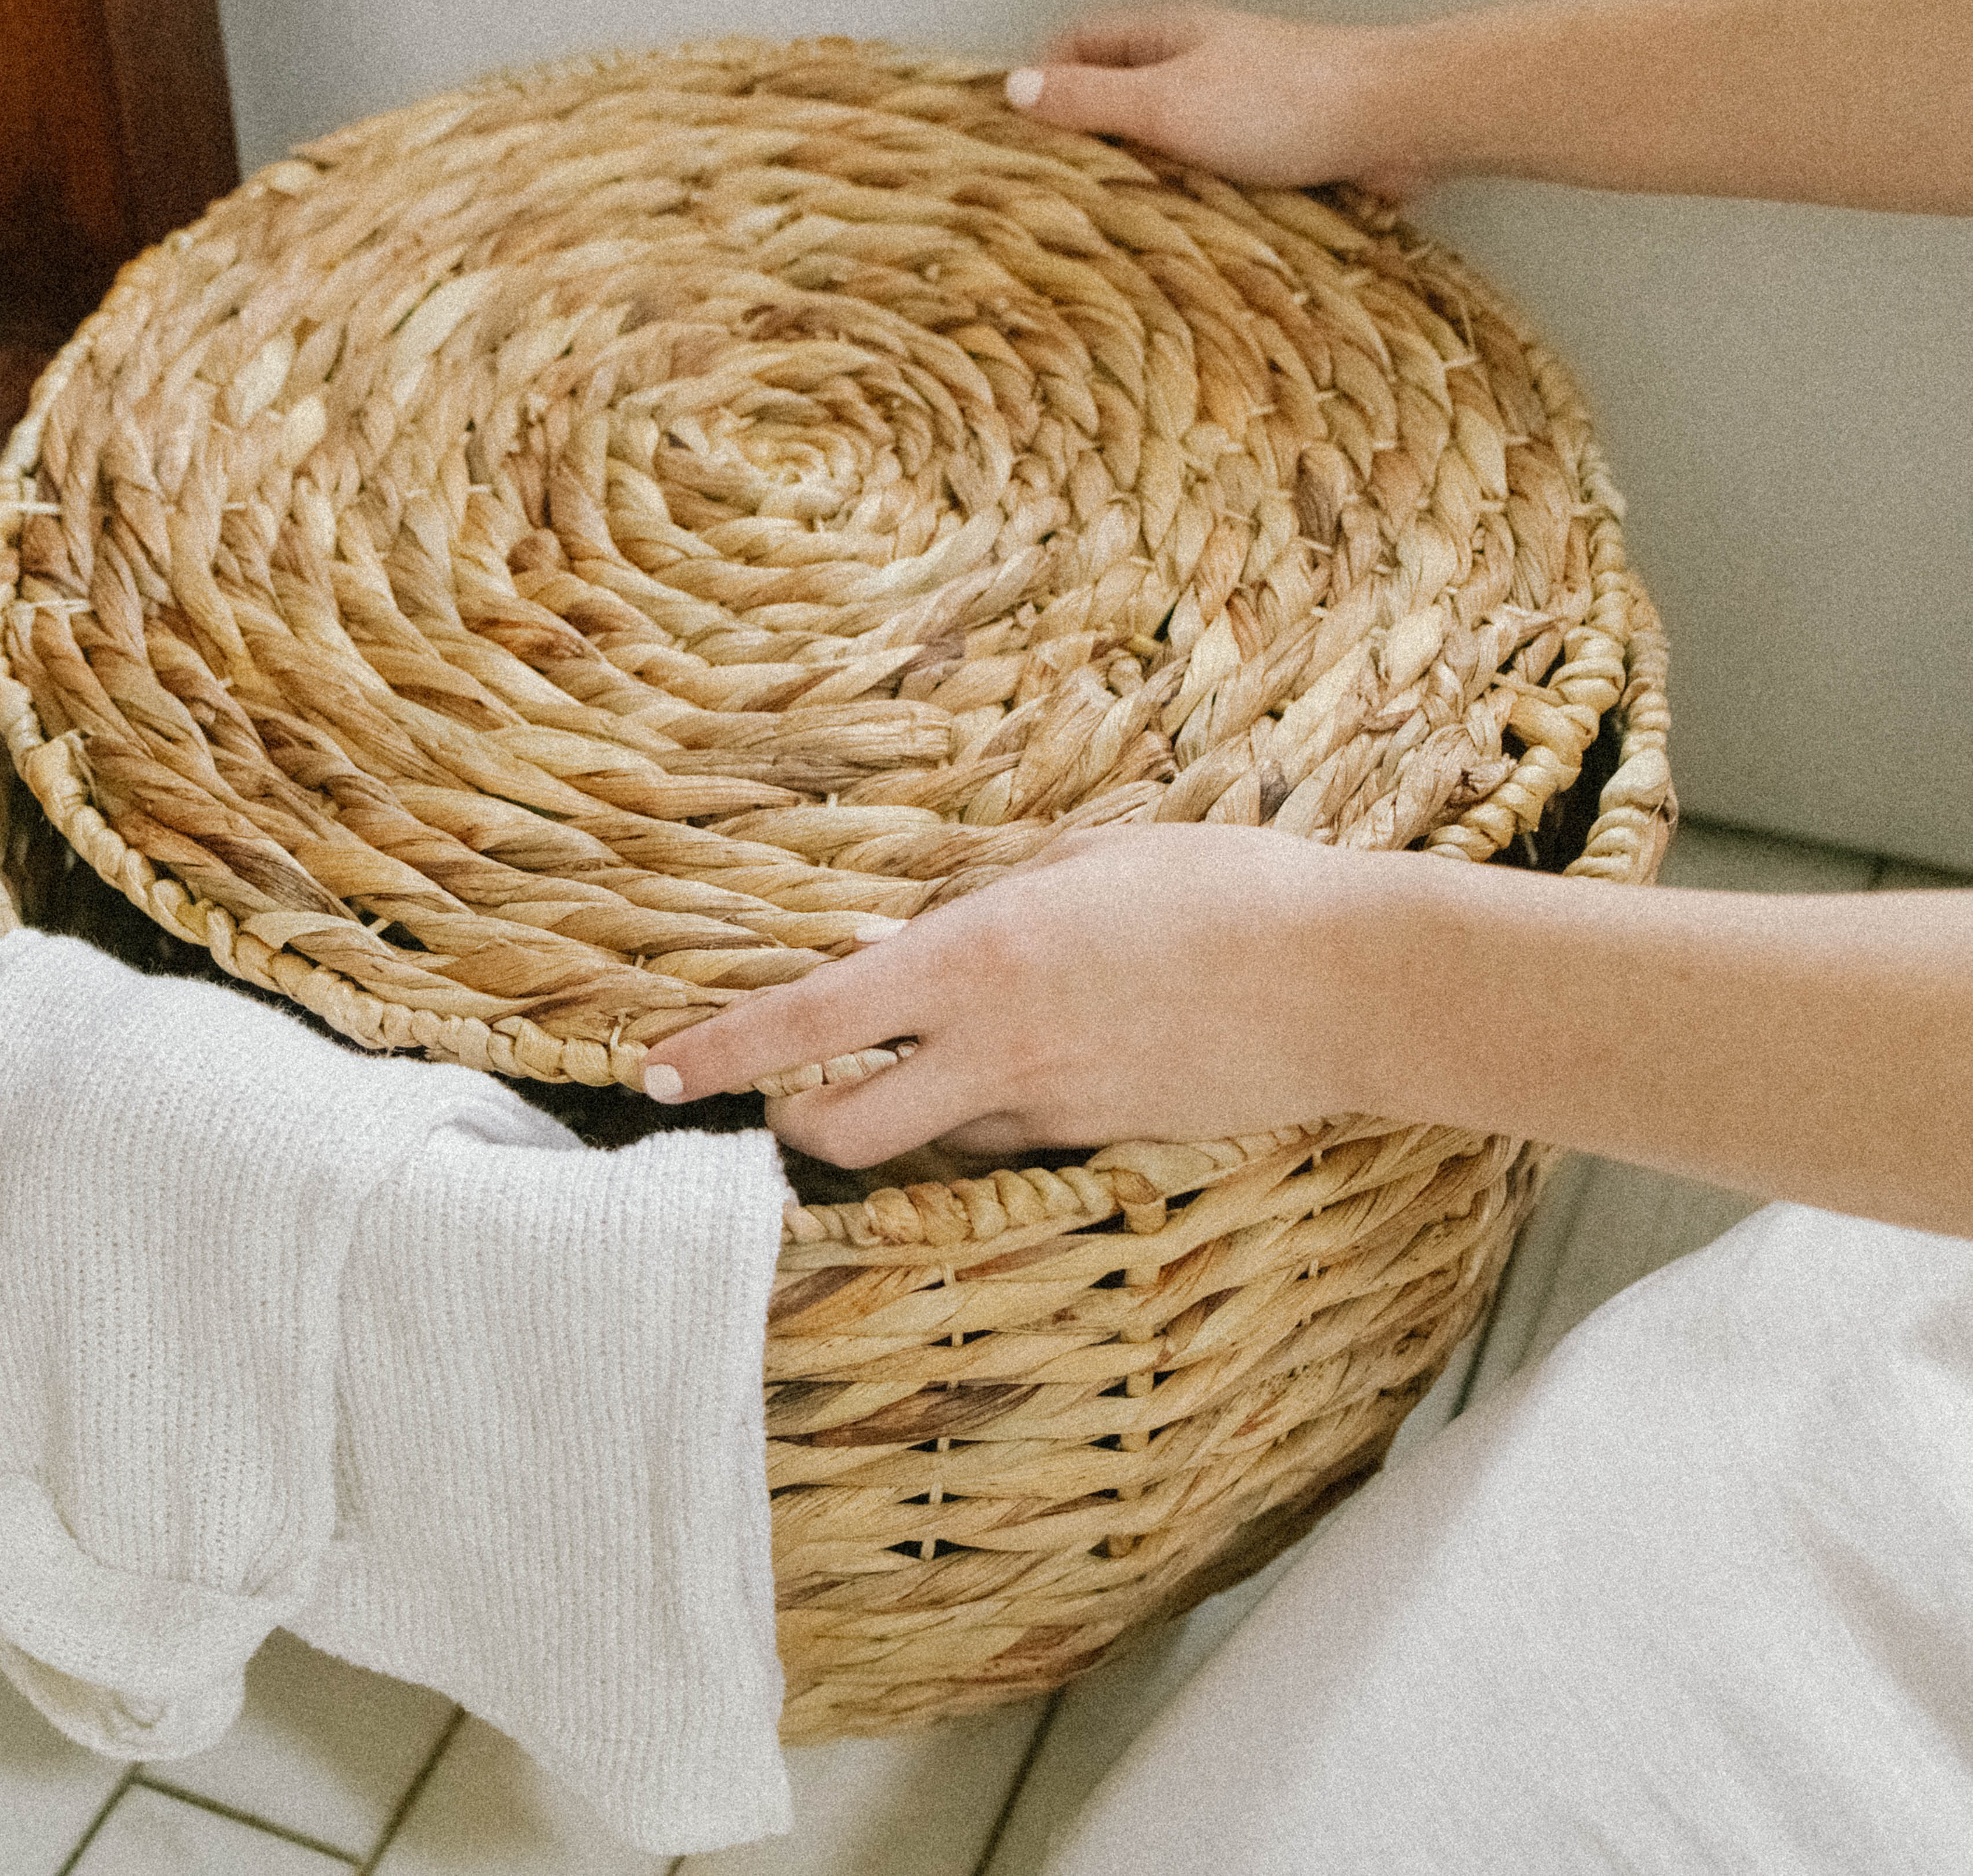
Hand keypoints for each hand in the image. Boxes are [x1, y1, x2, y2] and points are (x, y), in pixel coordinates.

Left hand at [646, 826, 1401, 1168]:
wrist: (1346, 982)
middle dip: (789, 1117)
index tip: (656, 1070)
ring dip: (899, 1112)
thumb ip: (989, 904)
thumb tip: (923, 935)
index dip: (719, 1052)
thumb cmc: (1220, 888)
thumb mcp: (1084, 861)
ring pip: (924, 1140)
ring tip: (944, 1045)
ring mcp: (1047, 1111)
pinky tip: (1043, 1056)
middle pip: (837, 1129)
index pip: (807, 1023)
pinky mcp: (1100, 1141)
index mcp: (972, 960)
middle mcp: (992, 1051)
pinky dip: (987, 1112)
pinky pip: (1006, 1139)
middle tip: (785, 1085)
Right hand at [1004, 1, 1433, 198]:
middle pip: (1117, 92)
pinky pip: (1208, 172)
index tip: (1008, 135)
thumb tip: (1013, 89)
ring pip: (1163, 138)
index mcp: (1166, 35)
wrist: (1394, 120)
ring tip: (1098, 226)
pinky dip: (1185, 199)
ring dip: (1136, 175)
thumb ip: (1089, 101)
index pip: (1078, 43)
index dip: (1040, 80)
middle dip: (1081, 136)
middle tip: (1041, 193)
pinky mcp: (1272, 148)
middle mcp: (1198, 62)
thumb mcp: (1164, 104)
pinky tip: (1172, 234)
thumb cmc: (1279, 104)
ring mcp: (1237, 105)